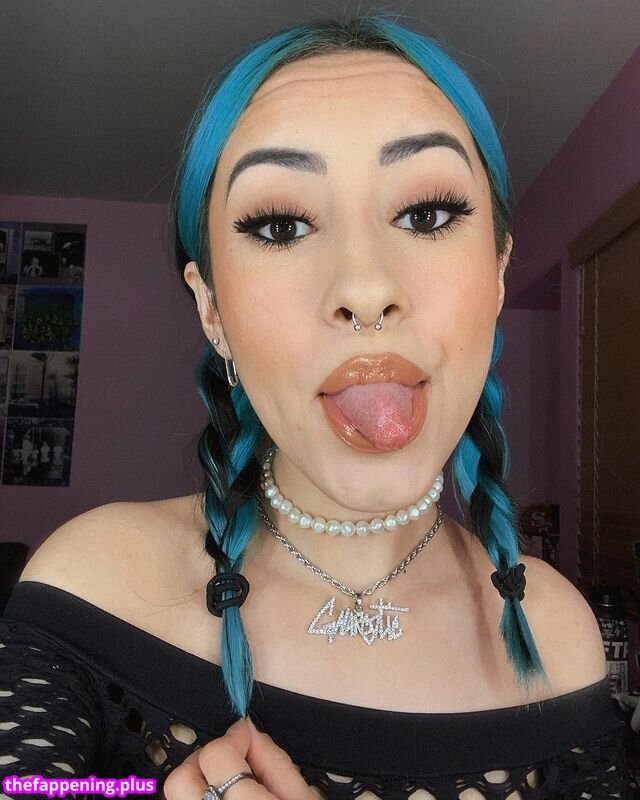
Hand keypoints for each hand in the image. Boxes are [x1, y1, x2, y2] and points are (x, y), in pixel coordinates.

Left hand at [162, 716, 320, 798]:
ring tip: (230, 781)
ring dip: (199, 779)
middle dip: (204, 759)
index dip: (233, 737)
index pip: (215, 756)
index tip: (247, 735)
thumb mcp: (304, 799)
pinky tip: (224, 797)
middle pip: (180, 780)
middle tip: (233, 757)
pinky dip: (199, 796)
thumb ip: (275, 761)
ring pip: (177, 796)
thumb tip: (248, 729)